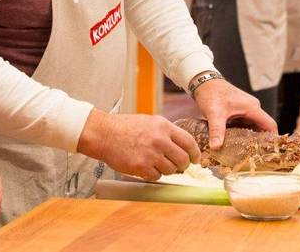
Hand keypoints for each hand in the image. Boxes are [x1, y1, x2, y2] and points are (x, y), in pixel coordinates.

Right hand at [77, 109, 200, 181]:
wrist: (104, 134)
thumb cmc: (125, 127)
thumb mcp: (150, 122)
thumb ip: (166, 132)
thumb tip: (183, 147)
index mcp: (164, 126)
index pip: (189, 142)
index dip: (195, 153)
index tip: (195, 159)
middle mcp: (160, 139)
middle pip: (183, 159)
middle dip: (182, 165)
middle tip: (177, 166)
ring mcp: (151, 153)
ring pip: (171, 170)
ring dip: (166, 170)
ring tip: (155, 163)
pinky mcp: (141, 166)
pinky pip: (157, 176)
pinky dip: (153, 174)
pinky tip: (145, 167)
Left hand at [192, 79, 276, 148]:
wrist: (204, 82)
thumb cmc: (211, 94)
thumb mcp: (214, 113)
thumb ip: (216, 130)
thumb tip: (215, 147)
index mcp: (252, 108)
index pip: (270, 125)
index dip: (272, 139)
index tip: (269, 153)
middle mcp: (252, 108)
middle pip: (262, 127)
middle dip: (260, 142)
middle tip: (255, 156)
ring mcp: (246, 109)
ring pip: (253, 126)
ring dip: (251, 138)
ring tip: (246, 153)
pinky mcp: (239, 110)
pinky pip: (245, 124)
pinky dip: (243, 133)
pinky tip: (237, 143)